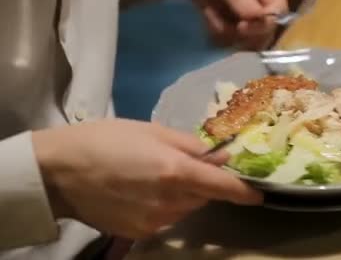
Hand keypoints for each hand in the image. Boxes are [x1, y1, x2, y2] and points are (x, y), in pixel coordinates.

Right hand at [32, 119, 261, 238]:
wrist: (58, 172)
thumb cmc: (105, 140)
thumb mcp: (151, 131)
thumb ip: (191, 145)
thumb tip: (223, 155)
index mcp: (175, 171)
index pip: (222, 187)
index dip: (244, 192)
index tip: (258, 195)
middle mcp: (171, 201)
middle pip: (203, 196)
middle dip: (202, 182)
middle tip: (178, 163)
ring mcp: (155, 221)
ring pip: (186, 208)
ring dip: (183, 194)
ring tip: (153, 175)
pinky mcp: (139, 232)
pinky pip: (166, 218)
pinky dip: (164, 205)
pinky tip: (139, 191)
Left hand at [180, 0, 287, 49]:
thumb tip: (259, 20)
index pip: (279, 13)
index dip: (264, 25)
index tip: (241, 27)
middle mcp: (264, 0)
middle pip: (266, 31)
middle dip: (242, 32)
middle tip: (220, 22)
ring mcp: (249, 12)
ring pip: (247, 38)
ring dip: (225, 30)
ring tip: (210, 11)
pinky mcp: (234, 20)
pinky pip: (231, 37)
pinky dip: (217, 28)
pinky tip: (208, 13)